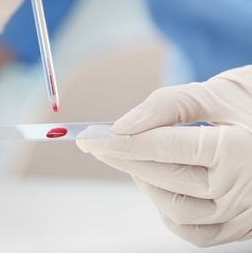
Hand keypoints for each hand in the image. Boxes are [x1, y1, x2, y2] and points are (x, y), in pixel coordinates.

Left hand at [76, 65, 251, 246]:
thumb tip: (123, 126)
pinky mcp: (238, 227)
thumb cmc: (245, 105)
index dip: (120, 142)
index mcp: (238, 148)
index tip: (89, 138)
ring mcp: (240, 213)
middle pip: (164, 177)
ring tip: (135, 160)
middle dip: (124, 158)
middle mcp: (242, 187)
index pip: (163, 146)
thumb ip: (168, 105)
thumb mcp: (212, 95)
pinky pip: (191, 230)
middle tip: (99, 144)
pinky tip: (160, 186)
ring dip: (143, 182)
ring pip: (173, 207)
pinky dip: (166, 210)